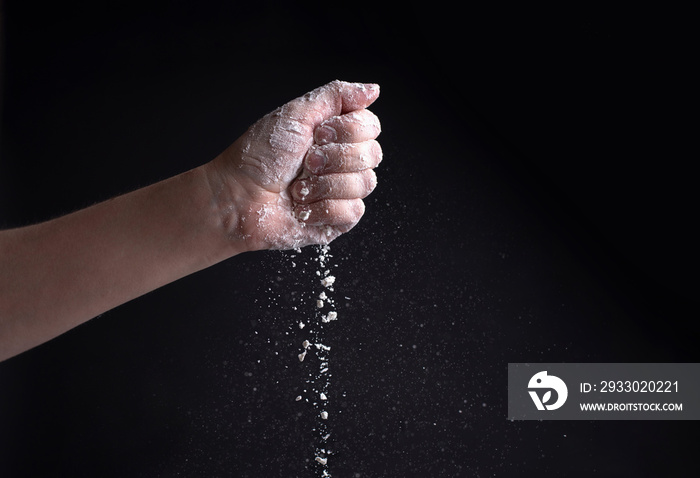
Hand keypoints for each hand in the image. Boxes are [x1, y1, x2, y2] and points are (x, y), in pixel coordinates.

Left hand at [211, 80, 381, 250]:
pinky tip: (301, 207)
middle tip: (306, 162)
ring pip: (364, 184)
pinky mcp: (337, 220)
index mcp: (335, 134)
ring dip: (324, 185)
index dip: (348, 130)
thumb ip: (337, 96)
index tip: (317, 134)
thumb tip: (373, 89)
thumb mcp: (296, 114)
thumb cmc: (258, 157)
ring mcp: (341, 192)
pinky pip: (351, 212)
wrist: (237, 196)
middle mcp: (342, 162)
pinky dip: (321, 208)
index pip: (371, 126)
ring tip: (298, 187)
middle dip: (334, 158)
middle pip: (373, 154)